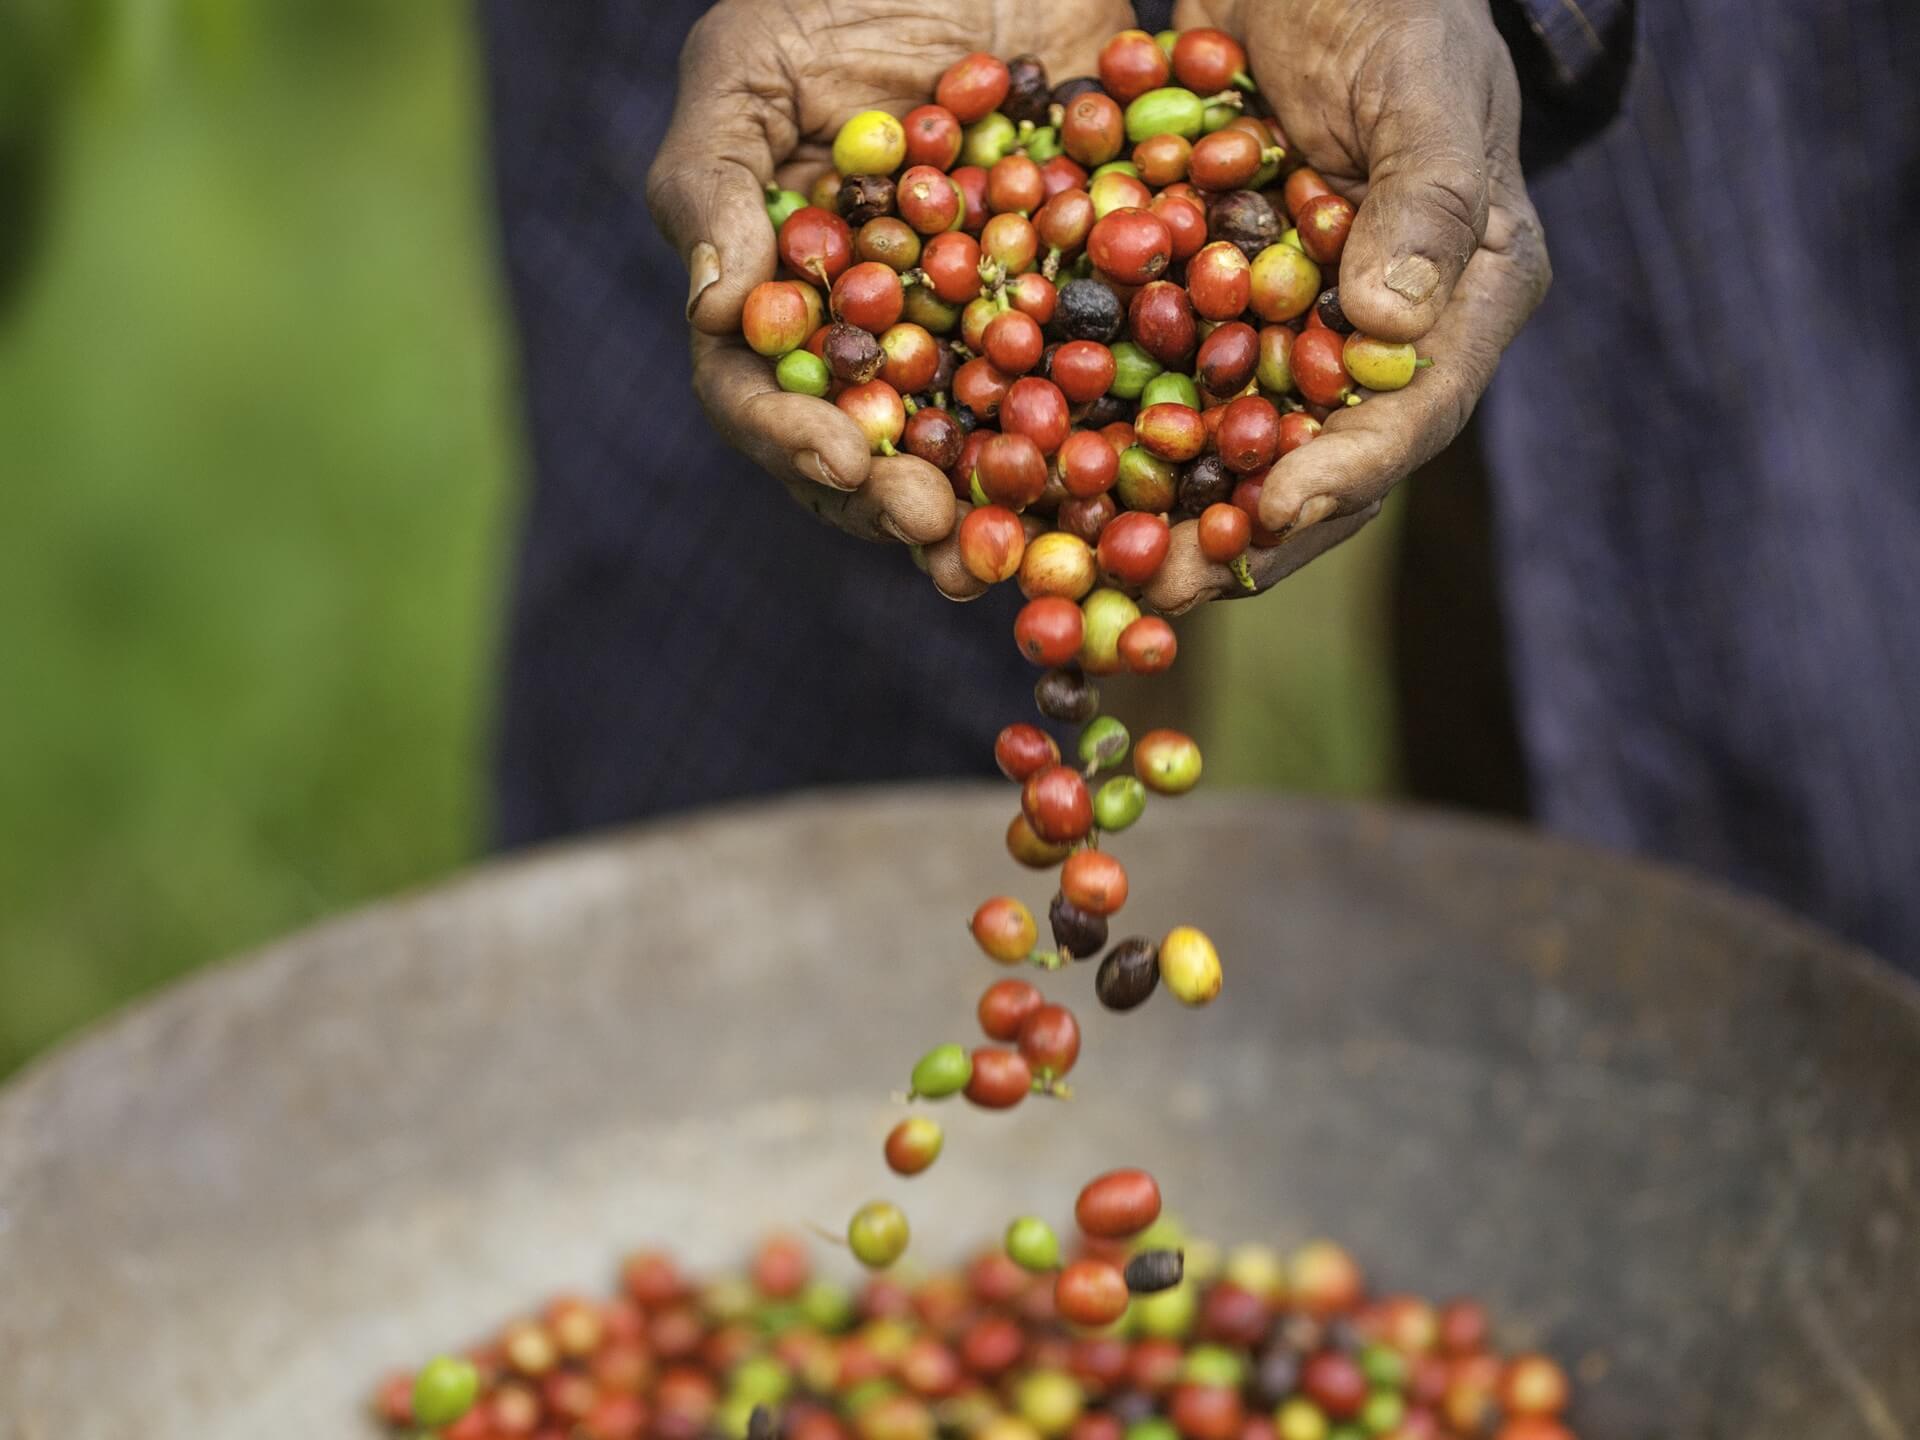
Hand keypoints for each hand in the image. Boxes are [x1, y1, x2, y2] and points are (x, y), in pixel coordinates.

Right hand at [647, 0, 1134, 549]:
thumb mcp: (750, 65)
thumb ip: (712, 183)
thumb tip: (712, 311)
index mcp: (784, 295)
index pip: (761, 395)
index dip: (795, 439)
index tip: (844, 460)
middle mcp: (874, 332)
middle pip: (871, 447)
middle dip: (899, 503)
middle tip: (939, 539)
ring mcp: (973, 325)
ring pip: (974, 441)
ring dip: (994, 507)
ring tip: (1020, 551)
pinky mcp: (1071, 301)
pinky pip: (1085, 382)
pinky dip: (1100, 434)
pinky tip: (1125, 473)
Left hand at [1119, 0, 1551, 611]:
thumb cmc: (1396, 3)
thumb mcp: (1425, 85)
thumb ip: (1424, 198)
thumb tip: (1388, 328)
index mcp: (1460, 299)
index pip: (1410, 418)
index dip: (1342, 480)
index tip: (1270, 522)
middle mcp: (1375, 341)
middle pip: (1313, 464)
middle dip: (1239, 538)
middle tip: (1160, 597)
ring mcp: (1289, 331)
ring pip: (1231, 447)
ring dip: (1167, 516)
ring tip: (1096, 575)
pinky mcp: (1212, 310)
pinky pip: (1163, 385)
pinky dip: (1113, 434)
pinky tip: (1046, 479)